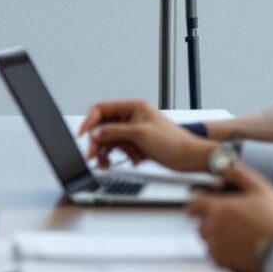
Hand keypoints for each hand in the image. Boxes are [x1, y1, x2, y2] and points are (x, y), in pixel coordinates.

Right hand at [78, 99, 209, 172]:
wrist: (188, 158)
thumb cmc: (173, 142)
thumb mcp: (140, 134)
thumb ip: (115, 132)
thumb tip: (95, 133)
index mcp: (133, 107)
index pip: (102, 109)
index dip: (90, 121)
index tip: (84, 135)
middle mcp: (131, 117)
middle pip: (103, 127)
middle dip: (98, 142)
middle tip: (93, 155)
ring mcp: (132, 131)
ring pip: (108, 140)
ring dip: (105, 152)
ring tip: (105, 164)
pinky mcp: (134, 144)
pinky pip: (116, 149)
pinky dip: (114, 157)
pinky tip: (117, 164)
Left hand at [186, 164, 272, 271]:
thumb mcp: (262, 190)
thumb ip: (241, 175)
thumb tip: (227, 165)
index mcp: (219, 209)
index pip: (194, 204)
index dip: (198, 201)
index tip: (203, 202)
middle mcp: (213, 228)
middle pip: (201, 222)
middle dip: (211, 219)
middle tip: (230, 219)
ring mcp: (217, 247)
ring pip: (208, 239)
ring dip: (216, 235)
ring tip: (238, 234)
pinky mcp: (223, 263)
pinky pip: (215, 255)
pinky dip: (223, 251)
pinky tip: (240, 247)